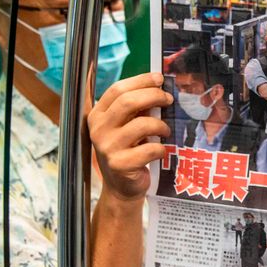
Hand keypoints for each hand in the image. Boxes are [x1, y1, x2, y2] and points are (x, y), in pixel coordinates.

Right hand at [88, 73, 172, 202]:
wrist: (122, 188)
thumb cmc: (128, 152)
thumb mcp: (126, 127)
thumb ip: (136, 109)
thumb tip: (159, 87)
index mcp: (98, 115)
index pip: (117, 89)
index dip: (140, 81)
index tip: (159, 78)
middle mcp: (98, 129)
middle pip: (127, 102)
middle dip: (153, 96)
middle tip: (168, 100)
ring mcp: (107, 148)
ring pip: (141, 124)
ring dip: (160, 125)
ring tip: (166, 130)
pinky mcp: (120, 165)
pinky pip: (149, 149)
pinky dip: (160, 148)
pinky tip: (161, 151)